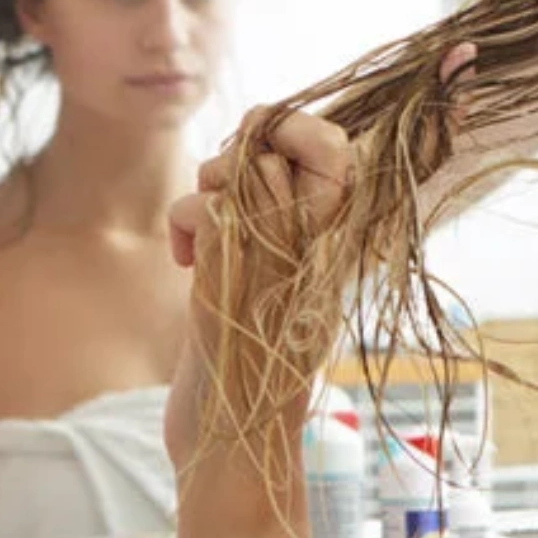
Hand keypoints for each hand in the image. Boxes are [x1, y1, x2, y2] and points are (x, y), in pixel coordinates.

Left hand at [166, 44, 477, 469]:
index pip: (353, 144)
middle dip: (249, 141)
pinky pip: (202, 204)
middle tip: (232, 181)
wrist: (236, 435)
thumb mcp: (300, 265)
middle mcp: (325, 240)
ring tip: (213, 230)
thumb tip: (319, 129)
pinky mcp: (233, 279)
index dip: (343, 106)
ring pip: (240, 162)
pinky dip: (184, 226)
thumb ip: (307, 201)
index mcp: (348, 235)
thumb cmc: (266, 344)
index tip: (340, 102)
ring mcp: (282, 258)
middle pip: (290, 133)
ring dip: (209, 185)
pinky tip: (188, 263)